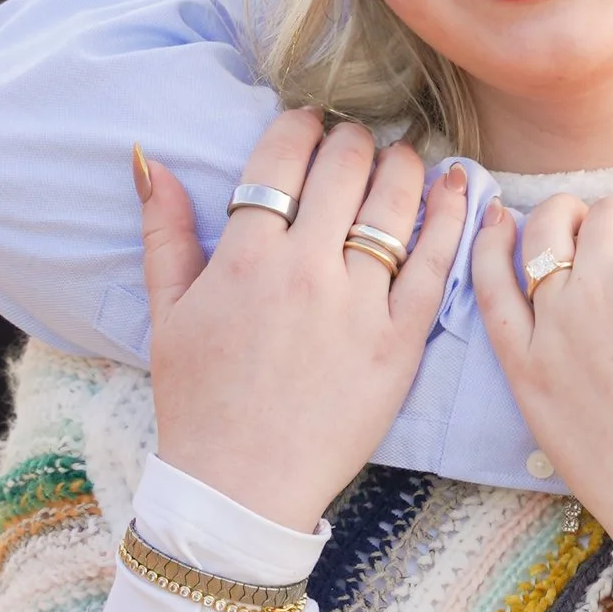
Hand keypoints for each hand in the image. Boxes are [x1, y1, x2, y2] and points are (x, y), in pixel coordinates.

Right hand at [138, 111, 465, 529]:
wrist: (241, 488)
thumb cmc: (199, 402)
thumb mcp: (166, 314)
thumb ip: (165, 233)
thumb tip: (154, 160)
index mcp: (245, 258)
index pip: (282, 156)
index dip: (299, 125)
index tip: (308, 122)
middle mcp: (306, 271)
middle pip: (344, 166)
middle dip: (351, 138)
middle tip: (355, 140)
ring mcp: (360, 305)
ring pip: (395, 202)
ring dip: (401, 163)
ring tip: (400, 157)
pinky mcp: (401, 342)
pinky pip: (437, 263)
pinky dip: (453, 215)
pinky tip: (458, 186)